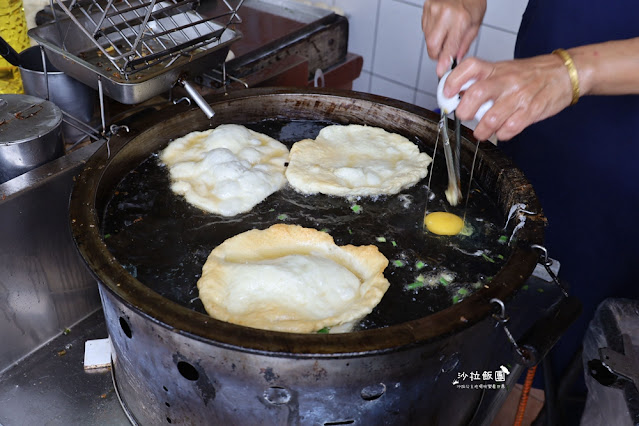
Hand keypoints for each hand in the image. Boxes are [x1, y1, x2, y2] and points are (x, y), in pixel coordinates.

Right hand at [422, 0, 485, 76]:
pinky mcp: (426, 8)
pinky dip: (432, 31)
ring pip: (427, 38)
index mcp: (460, 19)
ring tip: (446, 32)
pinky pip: (425, 28)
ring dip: (435, 41)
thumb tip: (455, 59)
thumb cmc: (472, 1)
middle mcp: (445, 14)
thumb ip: (464, 44)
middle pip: (432, 45)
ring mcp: (433, 9)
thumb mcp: (475, 24)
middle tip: (445, 51)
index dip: (444, 62)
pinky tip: (441, 24)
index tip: (441, 71)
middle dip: (437, 53)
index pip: (448, 48)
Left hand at [443, 56, 574, 140]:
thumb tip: (455, 97)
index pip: (470, 67)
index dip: (454, 80)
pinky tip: (502, 132)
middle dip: (464, 111)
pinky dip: (502, 134)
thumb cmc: (529, 74)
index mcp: (495, 68)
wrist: (564, 72)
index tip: (446, 93)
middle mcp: (506, 80)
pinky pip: (511, 128)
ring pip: (492, 116)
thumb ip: (481, 80)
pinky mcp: (532, 110)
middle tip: (464, 117)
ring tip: (481, 133)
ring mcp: (519, 96)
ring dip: (482, 130)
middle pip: (477, 93)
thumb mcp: (503, 69)